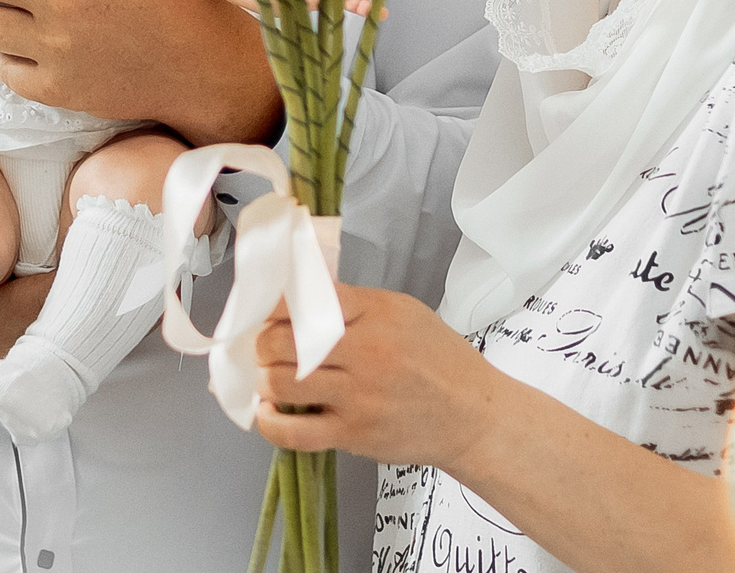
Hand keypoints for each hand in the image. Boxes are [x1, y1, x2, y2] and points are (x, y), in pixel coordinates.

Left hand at [250, 285, 512, 470]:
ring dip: (265, 380)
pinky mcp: (353, 434)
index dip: (276, 306)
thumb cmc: (439, 360)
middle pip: (283, 343)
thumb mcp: (404, 313)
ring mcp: (357, 396)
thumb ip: (356, 307)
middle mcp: (365, 352)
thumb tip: (301, 304)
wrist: (472, 415)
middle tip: (266, 349)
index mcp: (377, 313)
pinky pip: (293, 433)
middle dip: (263, 345)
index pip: (309, 299)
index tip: (266, 312)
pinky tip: (269, 413)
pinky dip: (270, 423)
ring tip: (270, 378)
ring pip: (281, 384)